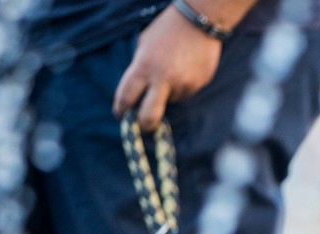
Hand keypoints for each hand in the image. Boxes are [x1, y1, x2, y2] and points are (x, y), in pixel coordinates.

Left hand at [113, 5, 222, 130]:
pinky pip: (186, 93)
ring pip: (171, 101)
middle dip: (143, 126)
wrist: (198, 21)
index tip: (120, 115)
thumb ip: (140, 70)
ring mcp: (183, 84)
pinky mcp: (199, 84)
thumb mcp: (144, 46)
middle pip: (149, 116)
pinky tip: (185, 68)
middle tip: (143, 126)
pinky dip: (182, 86)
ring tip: (173, 70)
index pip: (126, 97)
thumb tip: (139, 96)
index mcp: (144, 66)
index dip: (120, 109)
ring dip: (168, 94)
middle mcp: (163, 79)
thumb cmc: (166, 30)